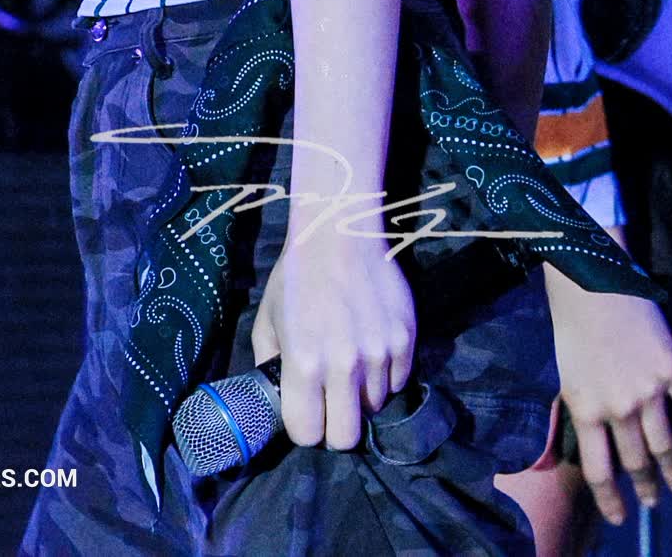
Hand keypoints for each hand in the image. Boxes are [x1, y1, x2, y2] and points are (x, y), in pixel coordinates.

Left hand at [251, 228, 415, 450]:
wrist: (339, 232)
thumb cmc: (296, 277)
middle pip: (346, 438)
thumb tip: (278, 400)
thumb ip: (268, 367)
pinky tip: (371, 349)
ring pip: (375, 408)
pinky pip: (398, 382)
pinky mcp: (406, 339)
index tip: (306, 412)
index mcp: (304, 365)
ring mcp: (379, 354)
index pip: (307, 435)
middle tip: (331, 404)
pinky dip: (385, 375)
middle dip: (335, 427)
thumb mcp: (266, 321)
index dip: (305, 427)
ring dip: (361, 395)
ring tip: (351, 362)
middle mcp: (344, 366)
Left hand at [543, 262, 671, 527]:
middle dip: (646, 486)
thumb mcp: (568, 371)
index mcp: (585, 410)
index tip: (620, 516)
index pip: (598, 469)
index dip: (611, 498)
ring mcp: (647, 392)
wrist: (591, 277)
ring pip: (665, 443)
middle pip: (636, 460)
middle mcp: (618, 409)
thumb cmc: (571, 318)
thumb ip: (585, 403)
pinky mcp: (671, 369)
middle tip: (654, 501)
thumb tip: (599, 427)